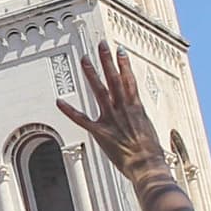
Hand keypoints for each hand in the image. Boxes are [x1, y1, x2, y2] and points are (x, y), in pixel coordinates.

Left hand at [56, 46, 164, 183]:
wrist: (147, 166)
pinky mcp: (101, 132)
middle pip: (114, 79)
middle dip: (107, 60)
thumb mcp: (148, 130)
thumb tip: (137, 115)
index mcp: (136, 108)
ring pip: (100, 91)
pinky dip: (70, 111)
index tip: (119, 51)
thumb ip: (139, 119)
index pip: (129, 80)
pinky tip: (59, 101)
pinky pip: (82, 119)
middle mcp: (123, 109)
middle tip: (101, 44)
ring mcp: (111, 119)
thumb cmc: (150, 153)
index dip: (124, 64)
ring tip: (85, 59)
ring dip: (92, 74)